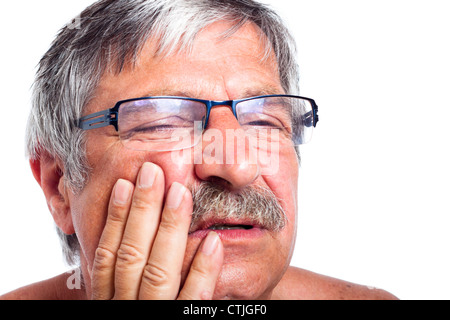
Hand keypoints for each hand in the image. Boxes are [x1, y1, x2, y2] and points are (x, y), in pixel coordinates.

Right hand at [90, 162, 223, 299]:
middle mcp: (125, 307)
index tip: (124, 184)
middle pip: (131, 255)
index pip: (107, 255)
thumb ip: (124, 277)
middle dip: (142, 210)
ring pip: (157, 272)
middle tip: (152, 172)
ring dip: (170, 228)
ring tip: (179, 193)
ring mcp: (154, 315)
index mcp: (108, 300)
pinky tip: (213, 241)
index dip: (115, 218)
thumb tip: (127, 231)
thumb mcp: (122, 300)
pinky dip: (202, 270)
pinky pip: (193, 299)